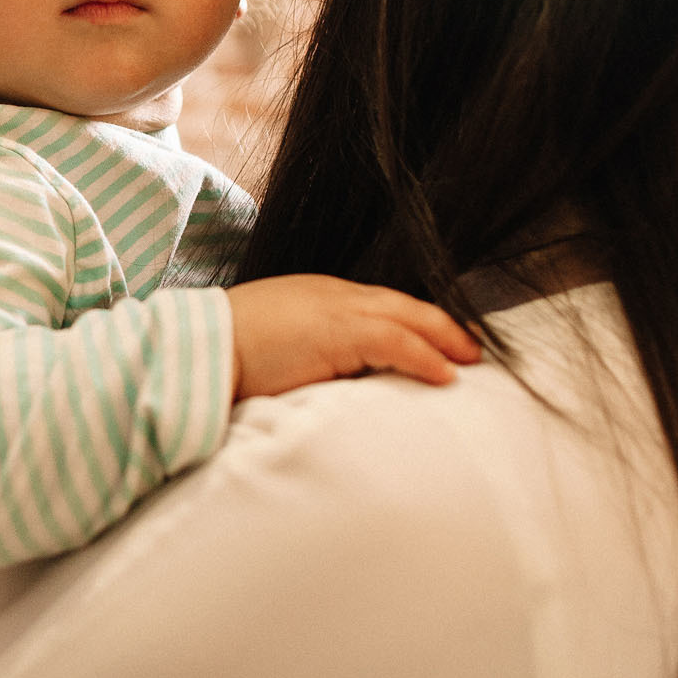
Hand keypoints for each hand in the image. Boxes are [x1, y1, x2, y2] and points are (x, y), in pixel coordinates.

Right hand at [223, 275, 480, 398]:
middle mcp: (335, 296)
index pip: (383, 305)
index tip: (446, 340)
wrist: (202, 349)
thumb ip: (313, 354)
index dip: (419, 322)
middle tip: (476, 347)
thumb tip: (334, 380)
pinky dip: (424, 357)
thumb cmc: (230, 353)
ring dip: (446, 340)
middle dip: (445, 326)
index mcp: (321, 298)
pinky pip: (394, 341)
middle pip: (405, 305)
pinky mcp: (337, 333)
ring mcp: (337, 310)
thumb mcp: (281, 346)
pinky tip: (446, 375)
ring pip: (408, 318)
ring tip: (472, 361)